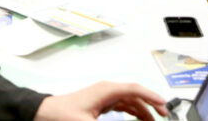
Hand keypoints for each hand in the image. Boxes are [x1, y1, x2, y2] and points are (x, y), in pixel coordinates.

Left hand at [35, 82, 168, 120]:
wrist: (44, 114)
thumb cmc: (61, 115)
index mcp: (106, 90)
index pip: (135, 89)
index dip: (152, 97)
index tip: (164, 106)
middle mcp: (106, 90)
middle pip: (135, 95)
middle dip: (150, 105)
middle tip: (164, 116)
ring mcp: (103, 96)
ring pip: (130, 101)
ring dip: (142, 110)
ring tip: (153, 120)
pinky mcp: (99, 103)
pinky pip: (122, 105)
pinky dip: (132, 112)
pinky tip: (137, 119)